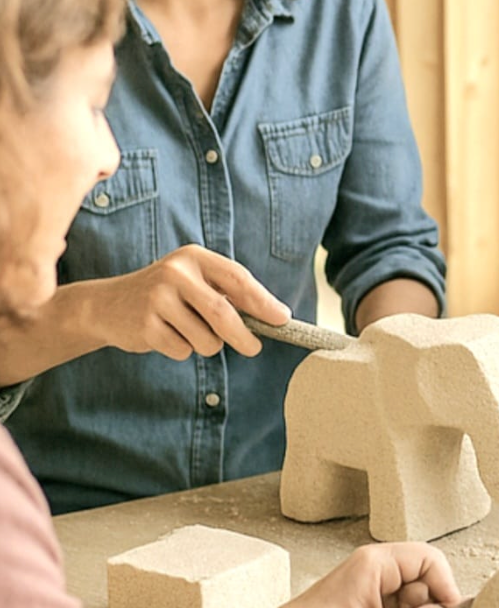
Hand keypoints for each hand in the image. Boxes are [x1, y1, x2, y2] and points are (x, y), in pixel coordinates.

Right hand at [86, 245, 289, 359]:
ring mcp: (157, 299)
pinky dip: (182, 350)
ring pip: (205, 338)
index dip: (262, 301)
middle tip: (254, 348)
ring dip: (206, 345)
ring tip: (187, 331)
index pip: (237, 278)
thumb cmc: (165, 295)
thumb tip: (274, 315)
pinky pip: (182, 350)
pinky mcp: (145, 325)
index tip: (282, 319)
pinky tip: (165, 335)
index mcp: (193, 257)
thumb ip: (227, 294)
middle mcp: (175, 273)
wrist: (108, 305)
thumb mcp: (193, 282)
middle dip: (244, 336)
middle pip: (223, 313)